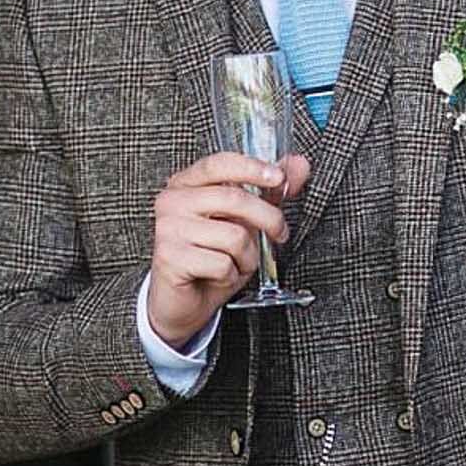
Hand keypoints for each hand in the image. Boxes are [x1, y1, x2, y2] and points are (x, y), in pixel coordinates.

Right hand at [145, 151, 313, 347]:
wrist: (182, 302)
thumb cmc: (211, 257)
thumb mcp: (244, 222)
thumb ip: (268, 191)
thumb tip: (298, 164)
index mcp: (187, 183)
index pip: (220, 164)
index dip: (252, 168)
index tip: (278, 178)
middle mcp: (173, 201)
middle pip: (234, 199)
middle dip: (269, 218)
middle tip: (280, 233)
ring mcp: (168, 229)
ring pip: (234, 235)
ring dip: (248, 256)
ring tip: (238, 262)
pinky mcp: (170, 257)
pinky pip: (222, 263)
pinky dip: (231, 275)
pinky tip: (220, 276)